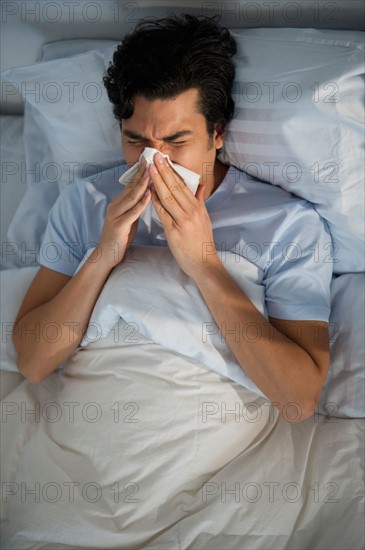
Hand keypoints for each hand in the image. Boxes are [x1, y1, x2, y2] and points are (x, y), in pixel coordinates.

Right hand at [98, 158, 150, 268]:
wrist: (106, 255)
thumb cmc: (119, 237)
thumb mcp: (128, 219)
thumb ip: (135, 207)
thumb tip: (147, 196)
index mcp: (119, 203)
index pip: (131, 184)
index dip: (140, 172)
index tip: (149, 160)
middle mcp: (116, 206)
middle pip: (131, 187)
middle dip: (141, 173)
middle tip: (151, 159)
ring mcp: (116, 215)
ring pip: (131, 197)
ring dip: (142, 185)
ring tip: (152, 173)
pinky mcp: (119, 226)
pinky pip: (132, 213)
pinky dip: (141, 204)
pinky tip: (149, 196)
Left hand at [149, 152, 219, 277]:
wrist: (204, 263)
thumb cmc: (202, 242)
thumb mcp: (204, 218)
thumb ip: (199, 201)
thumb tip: (199, 185)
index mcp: (198, 207)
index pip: (183, 184)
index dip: (172, 171)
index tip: (163, 159)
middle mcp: (192, 211)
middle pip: (175, 187)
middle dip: (163, 170)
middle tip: (155, 155)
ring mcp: (184, 221)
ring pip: (169, 197)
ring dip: (158, 181)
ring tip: (149, 168)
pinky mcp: (175, 231)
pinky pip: (163, 213)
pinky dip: (155, 201)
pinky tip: (148, 192)